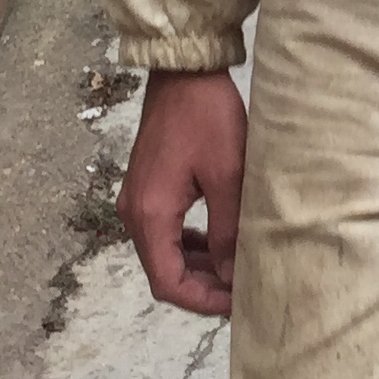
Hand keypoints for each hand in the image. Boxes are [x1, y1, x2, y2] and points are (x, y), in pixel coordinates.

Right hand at [121, 67, 245, 316]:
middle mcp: (135, 213)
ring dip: (198, 267)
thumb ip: (227, 231)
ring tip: (236, 271)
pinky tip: (219, 243)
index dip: (202, 301)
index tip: (236, 305)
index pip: (168, 283)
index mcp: (150, 215)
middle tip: (243, 291)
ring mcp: (137, 200)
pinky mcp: (147, 187)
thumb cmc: (207, 117)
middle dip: (203, 287)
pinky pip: (166, 230)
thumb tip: (230, 276)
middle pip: (164, 272)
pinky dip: (190, 244)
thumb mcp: (227, 176)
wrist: (183, 72)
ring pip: (165, 252)